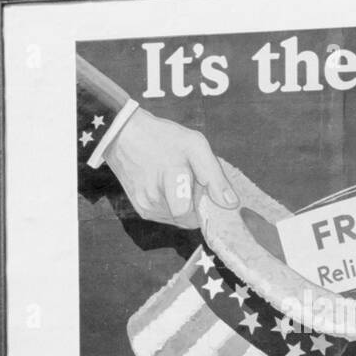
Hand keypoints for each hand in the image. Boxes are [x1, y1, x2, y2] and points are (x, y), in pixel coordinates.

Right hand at [101, 108, 237, 228]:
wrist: (124, 136)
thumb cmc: (163, 137)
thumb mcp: (195, 145)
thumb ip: (214, 175)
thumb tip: (231, 204)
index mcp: (171, 177)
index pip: (191, 213)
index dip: (205, 209)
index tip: (209, 196)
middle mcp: (155, 198)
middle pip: (189, 219)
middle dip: (197, 206)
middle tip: (194, 185)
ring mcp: (146, 207)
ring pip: (179, 220)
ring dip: (186, 207)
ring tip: (179, 183)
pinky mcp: (142, 211)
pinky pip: (168, 218)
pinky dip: (174, 207)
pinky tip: (170, 189)